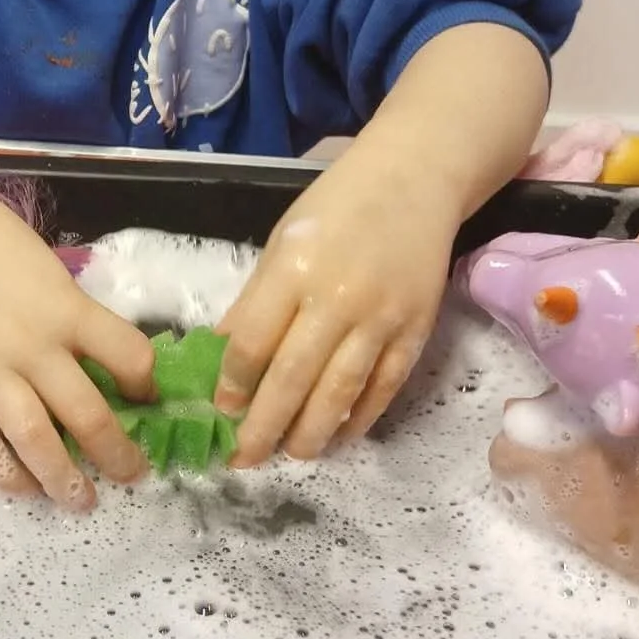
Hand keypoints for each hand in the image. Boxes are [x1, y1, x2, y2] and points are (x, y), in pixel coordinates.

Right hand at [0, 171, 152, 508]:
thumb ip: (73, 317)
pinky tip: (20, 487)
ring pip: (32, 439)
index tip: (148, 397)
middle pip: (86, 414)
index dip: (147, 384)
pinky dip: (1, 471)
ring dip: (61, 478)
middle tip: (131, 475)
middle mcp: (32, 345)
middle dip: (116, 453)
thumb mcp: (48, 270)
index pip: (130, 356)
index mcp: (66, 309)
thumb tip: (102, 364)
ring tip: (80, 499)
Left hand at [214, 153, 455, 463]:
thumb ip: (256, 302)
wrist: (414, 180)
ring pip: (339, 393)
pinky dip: (359, 418)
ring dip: (311, 434)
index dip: (233, 385)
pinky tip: (339, 435)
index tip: (222, 410)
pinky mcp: (415, 331)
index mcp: (293, 270)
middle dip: (264, 427)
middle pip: (292, 379)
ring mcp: (380, 319)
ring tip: (291, 455)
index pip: (253, 344)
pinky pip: (383, 388)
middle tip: (245, 458)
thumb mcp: (282, 241)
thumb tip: (225, 358)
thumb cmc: (336, 207)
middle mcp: (336, 299)